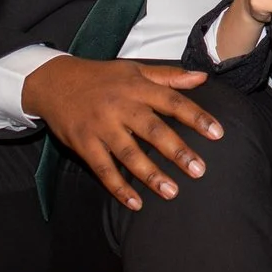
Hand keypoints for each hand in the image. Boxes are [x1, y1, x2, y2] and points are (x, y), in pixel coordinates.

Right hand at [21, 56, 219, 210]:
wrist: (54, 82)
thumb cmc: (101, 77)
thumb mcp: (135, 69)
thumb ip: (169, 76)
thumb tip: (202, 78)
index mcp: (137, 87)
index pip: (172, 101)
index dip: (196, 117)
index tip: (217, 133)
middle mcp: (121, 107)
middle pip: (153, 131)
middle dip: (177, 151)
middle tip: (199, 170)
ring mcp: (101, 127)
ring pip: (129, 154)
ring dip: (151, 175)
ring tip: (172, 192)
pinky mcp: (84, 144)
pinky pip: (103, 169)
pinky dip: (118, 187)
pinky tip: (135, 202)